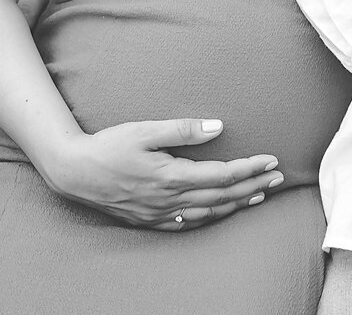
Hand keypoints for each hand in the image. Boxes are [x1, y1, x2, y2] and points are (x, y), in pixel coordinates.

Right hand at [37, 118, 285, 230]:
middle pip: (221, 196)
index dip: (249, 168)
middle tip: (277, 179)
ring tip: (258, 195)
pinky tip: (220, 212)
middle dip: (252, 187)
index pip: (222, 175)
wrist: (73, 172)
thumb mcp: (145, 130)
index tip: (271, 160)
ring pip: (208, 213)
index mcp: (172, 176)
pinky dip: (210, 218)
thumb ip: (183, 130)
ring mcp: (159, 213)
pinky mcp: (149, 219)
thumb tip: (218, 127)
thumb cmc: (108, 146)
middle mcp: (169, 200)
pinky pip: (188, 223)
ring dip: (236, 204)